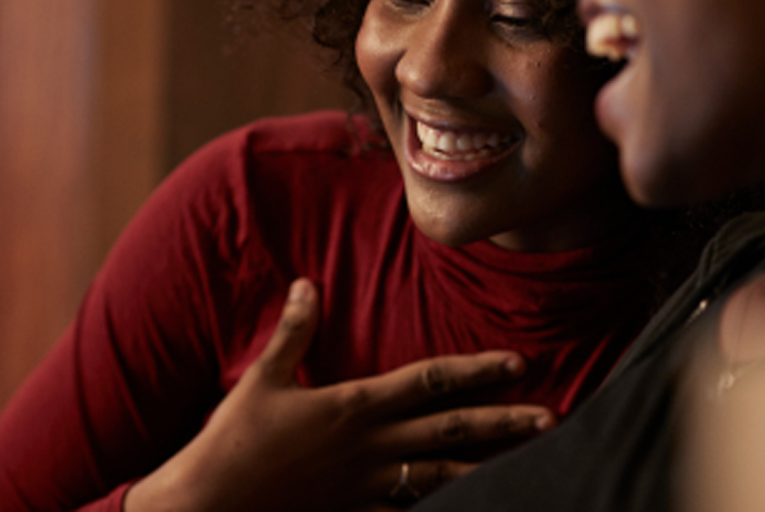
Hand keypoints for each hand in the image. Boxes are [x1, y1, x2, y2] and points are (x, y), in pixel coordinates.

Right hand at [125, 278, 554, 511]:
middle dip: (503, 423)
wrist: (208, 506)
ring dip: (488, 468)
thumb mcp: (263, 377)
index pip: (429, 381)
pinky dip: (442, 511)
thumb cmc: (234, 439)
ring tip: (529, 464)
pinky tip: (473, 507)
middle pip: (450, 430)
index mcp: (355, 406)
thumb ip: (295, 330)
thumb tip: (309, 282)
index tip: (517, 363)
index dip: (475, 370)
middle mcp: (371, 446)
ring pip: (442, 477)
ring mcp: (367, 486)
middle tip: (550, 418)